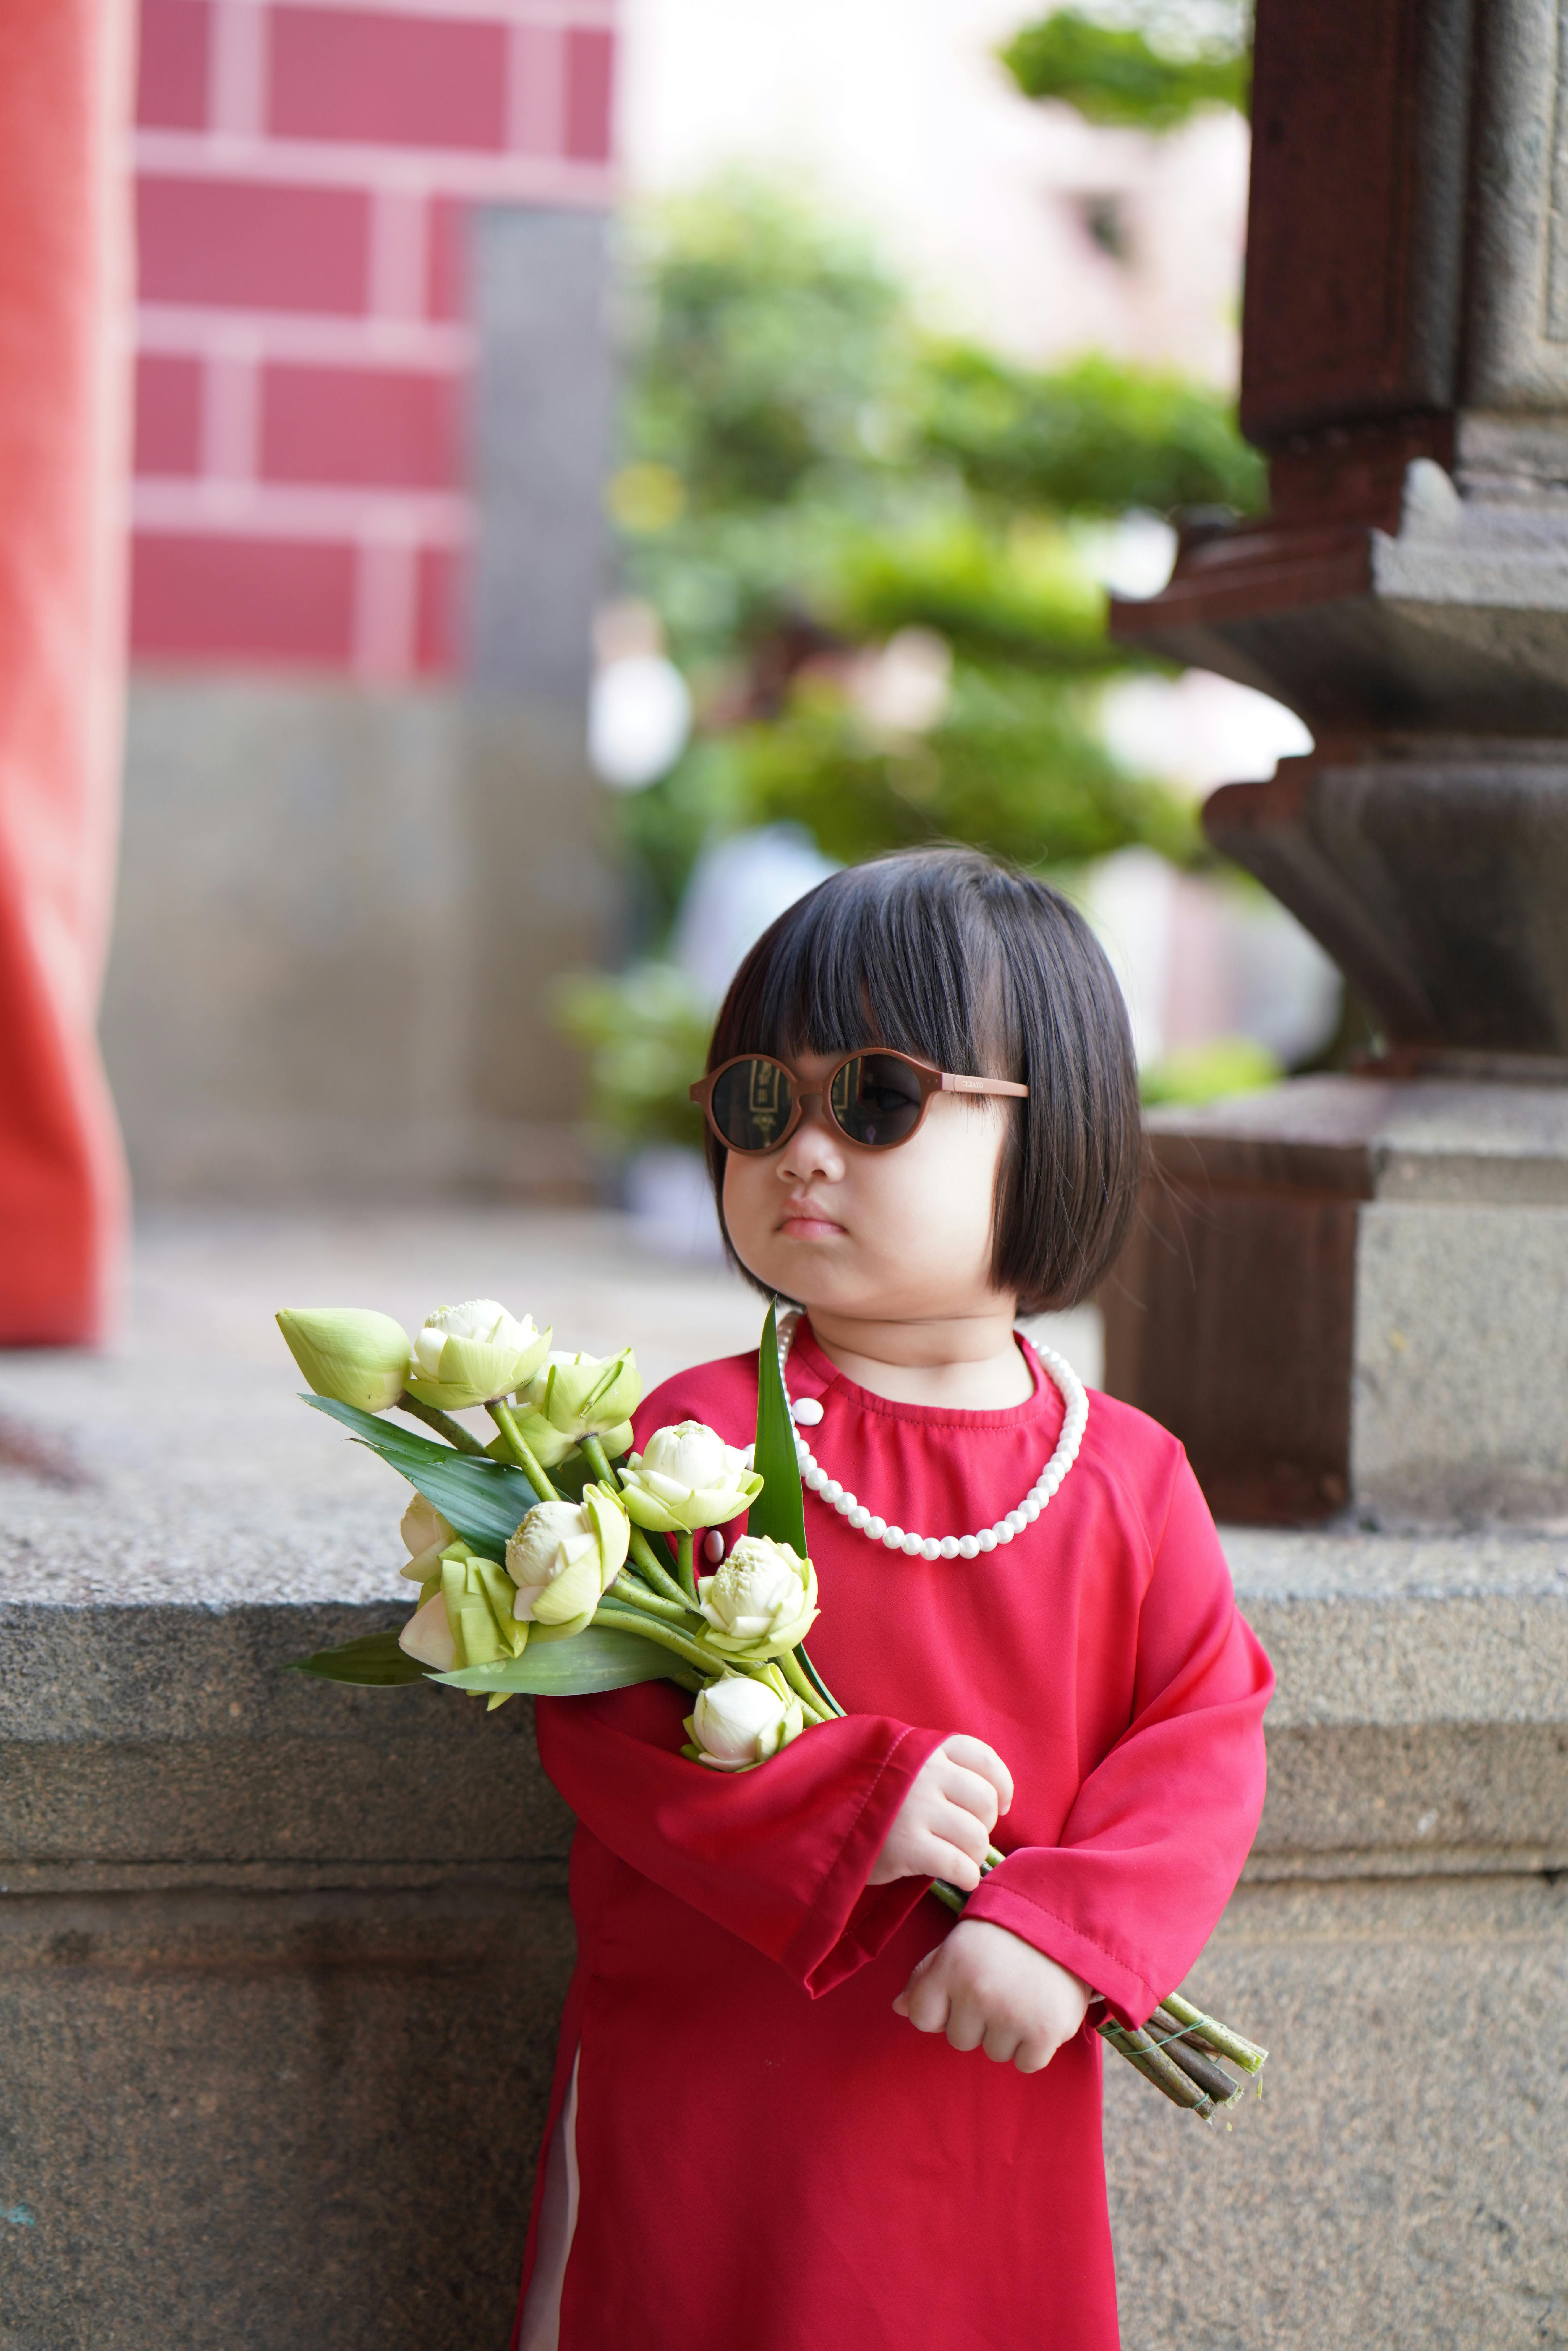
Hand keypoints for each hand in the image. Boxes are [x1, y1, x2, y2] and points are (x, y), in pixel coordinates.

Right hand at [868, 1735, 1013, 1892]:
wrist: (824, 1818)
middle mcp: (926, 1773)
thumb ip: (942, 1768)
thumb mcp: (904, 1763)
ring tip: (959, 1858)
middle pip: (985, 1801)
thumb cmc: (874, 1795)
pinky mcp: (907, 1846)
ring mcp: (916, 1808)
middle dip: (985, 1825)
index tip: (1002, 1804)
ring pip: (976, 1836)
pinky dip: (967, 1876)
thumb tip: (994, 1798)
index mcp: (927, 1749)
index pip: (984, 1759)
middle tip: (967, 1836)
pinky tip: (960, 1878)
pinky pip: (958, 1865)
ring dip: (974, 1854)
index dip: (1001, 1785)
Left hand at [893, 1919, 1091, 2073]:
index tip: (961, 1992)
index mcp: (950, 1968)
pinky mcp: (1044, 2033)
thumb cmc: (1005, 1934)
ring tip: (1023, 1996)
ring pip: (993, 2052)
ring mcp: (1011, 2015)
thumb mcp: (959, 1944)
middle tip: (1000, 1989)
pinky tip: (1040, 2012)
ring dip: (1006, 2034)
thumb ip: (926, 1976)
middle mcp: (977, 1993)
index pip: (922, 2018)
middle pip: (959, 2039)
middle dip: (976, 2021)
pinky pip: (1026, 2063)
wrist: (1064, 1919)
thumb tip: (899, 2008)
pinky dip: (1034, 2047)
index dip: (941, 2009)